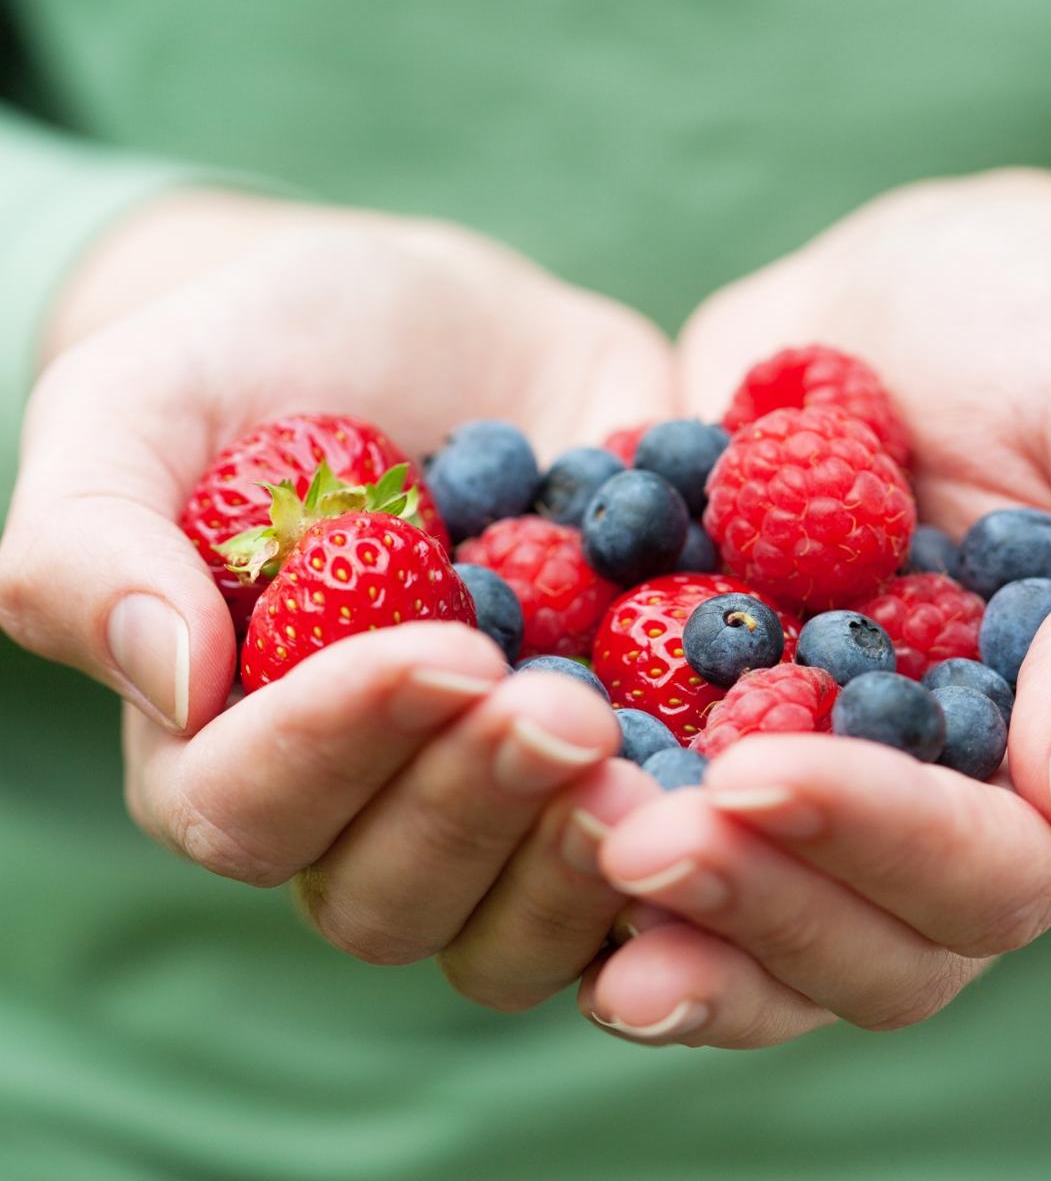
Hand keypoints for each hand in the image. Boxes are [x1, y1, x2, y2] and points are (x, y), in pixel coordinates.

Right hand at [0, 194, 668, 1005]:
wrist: (450, 329)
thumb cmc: (276, 351)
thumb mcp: (149, 395)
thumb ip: (96, 535)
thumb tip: (170, 679)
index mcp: (229, 740)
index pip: (251, 809)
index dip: (340, 749)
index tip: (440, 649)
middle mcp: (366, 801)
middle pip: (399, 893)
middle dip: (479, 807)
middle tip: (564, 708)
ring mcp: (501, 796)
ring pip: (528, 916)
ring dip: (587, 859)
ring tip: (651, 757)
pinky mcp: (620, 757)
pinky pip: (661, 846)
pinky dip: (705, 825)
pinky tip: (759, 758)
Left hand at [579, 170, 1050, 1046]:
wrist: (910, 294)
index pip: (997, 868)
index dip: (881, 839)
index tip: (756, 772)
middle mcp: (947, 801)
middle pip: (867, 940)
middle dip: (750, 898)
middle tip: (628, 841)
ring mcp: (824, 776)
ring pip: (755, 917)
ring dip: (659, 908)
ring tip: (557, 842)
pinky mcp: (714, 727)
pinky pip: (659, 820)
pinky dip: (584, 836)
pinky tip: (502, 807)